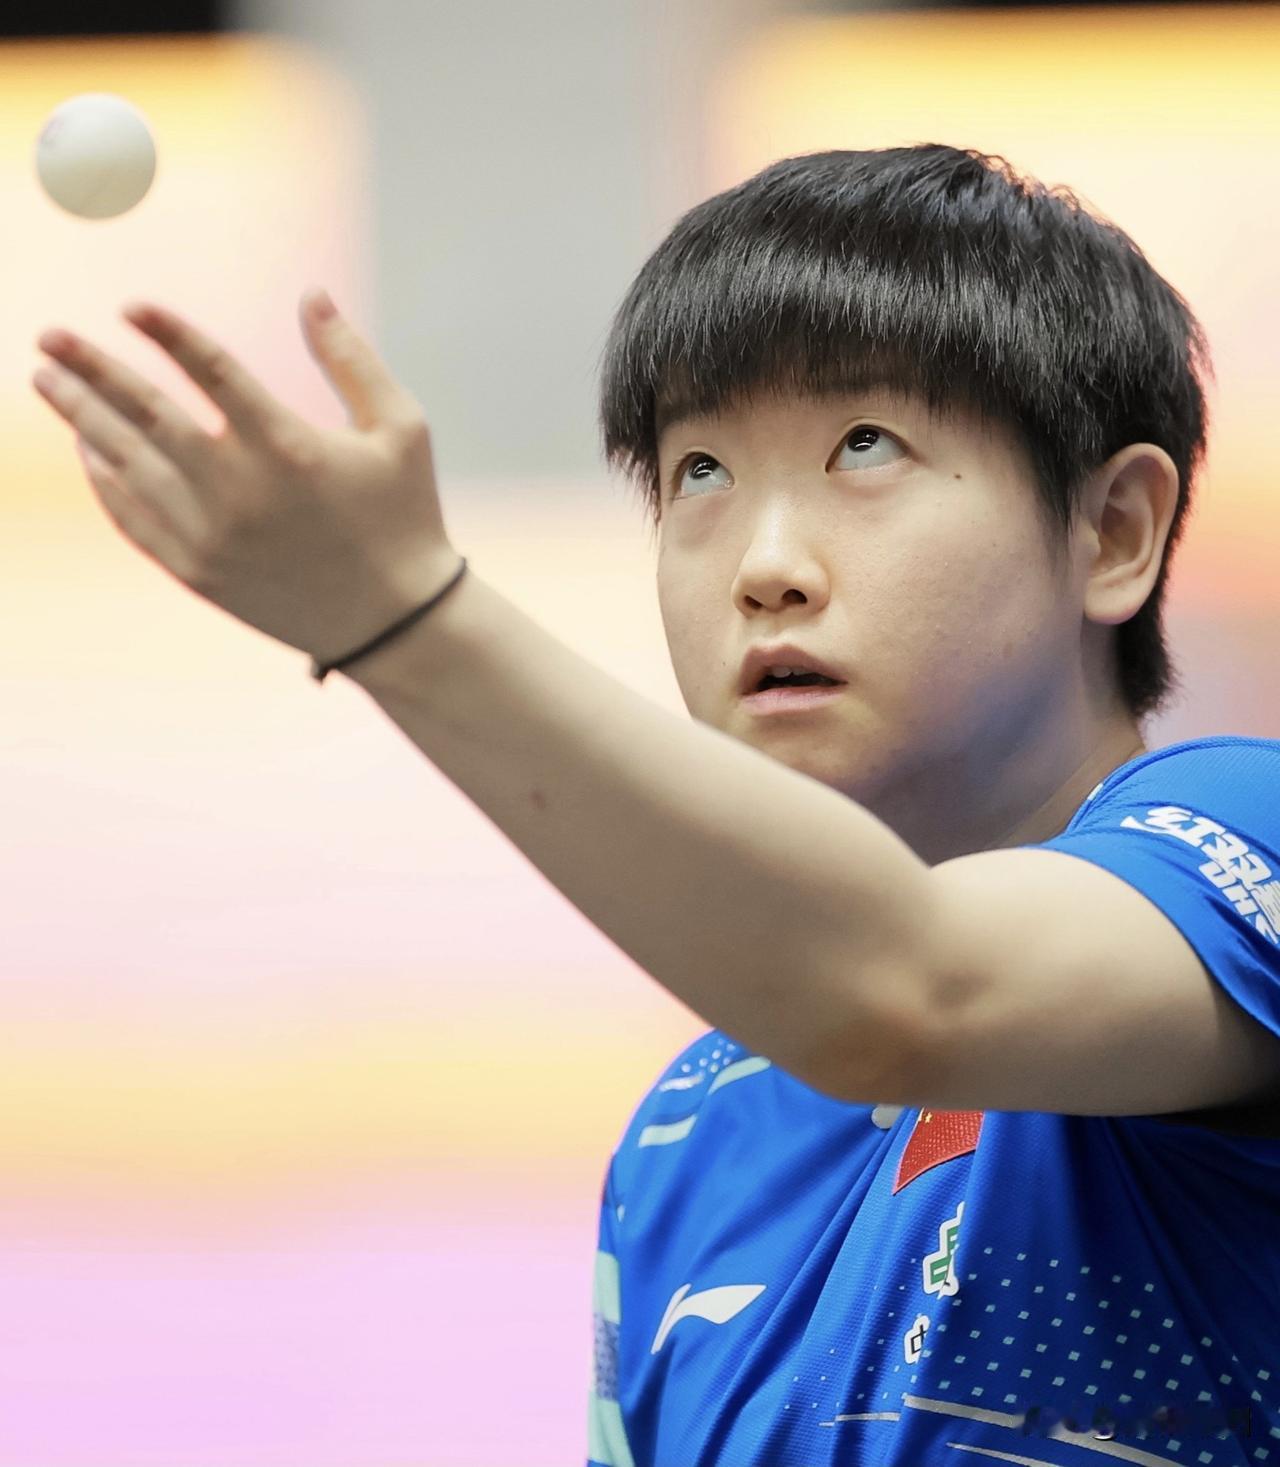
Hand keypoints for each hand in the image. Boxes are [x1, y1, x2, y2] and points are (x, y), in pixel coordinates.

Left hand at [31, 291, 459, 668]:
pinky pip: (132, 517)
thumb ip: (351, 359)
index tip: (130, 307)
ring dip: (81, 417)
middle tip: (47, 336)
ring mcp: (212, 535)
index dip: (166, 332)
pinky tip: (90, 449)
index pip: (211, 369)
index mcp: (289, 446)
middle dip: (89, 369)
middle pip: (145, 413)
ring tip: (46, 379)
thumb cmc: (405, 515)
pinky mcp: (197, 572)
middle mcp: (241, 489)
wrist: (394, 622)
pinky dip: (104, 479)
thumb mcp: (402, 430)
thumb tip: (311, 293)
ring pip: (126, 463)